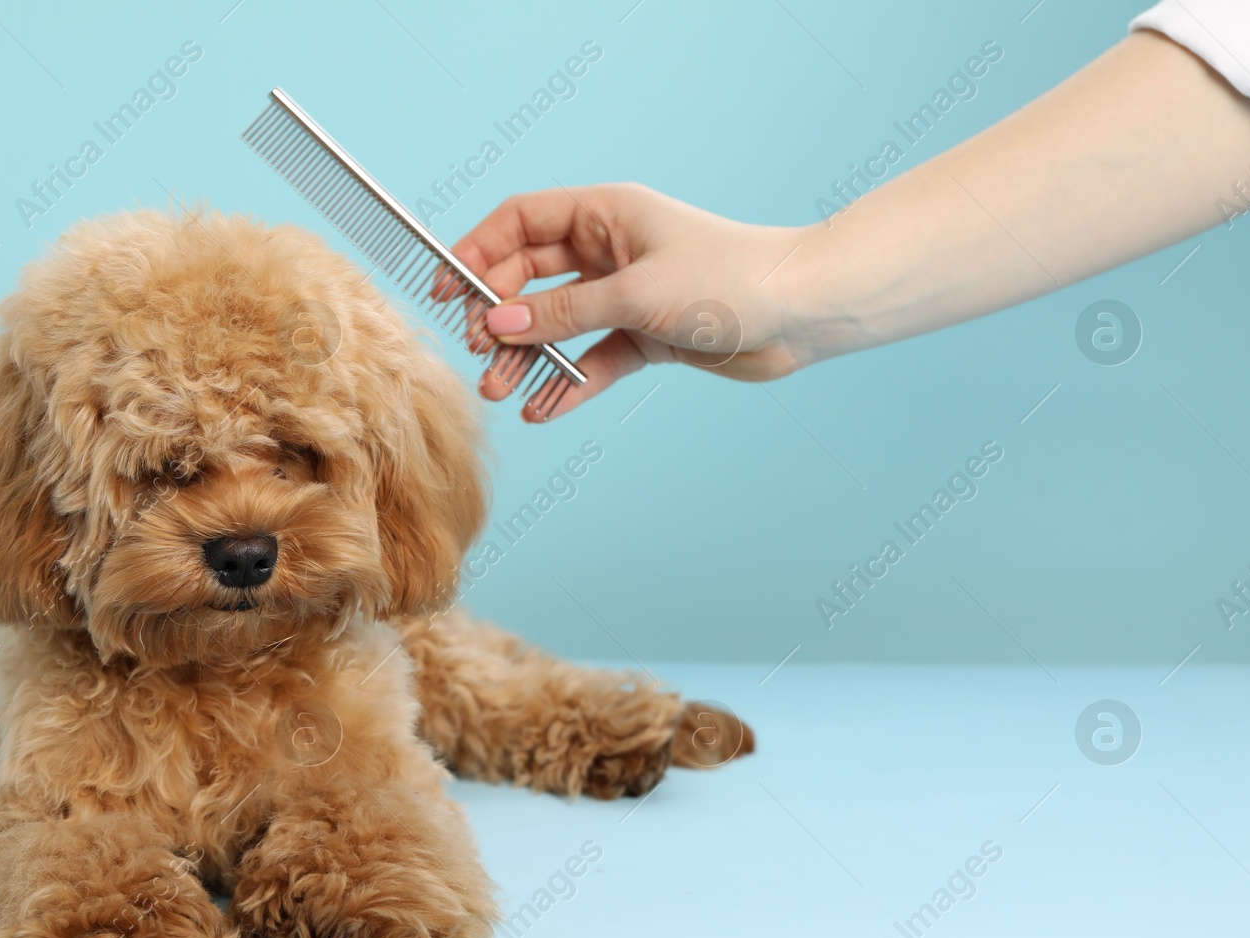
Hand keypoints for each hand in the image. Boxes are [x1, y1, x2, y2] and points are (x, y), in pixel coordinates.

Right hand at [445, 183, 812, 420]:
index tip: (447, 292)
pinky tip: (544, 410)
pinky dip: (568, 383)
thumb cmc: (728, 279)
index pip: (520, 224)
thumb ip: (562, 312)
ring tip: (502, 392)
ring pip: (557, 326)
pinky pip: (592, 360)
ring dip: (527, 358)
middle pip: (530, 280)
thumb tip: (498, 324)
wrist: (801, 312)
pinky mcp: (646, 337)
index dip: (477, 254)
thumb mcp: (634, 294)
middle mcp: (610, 251)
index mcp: (604, 216)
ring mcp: (626, 295)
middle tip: (480, 354)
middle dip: (500, 318)